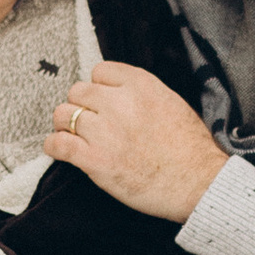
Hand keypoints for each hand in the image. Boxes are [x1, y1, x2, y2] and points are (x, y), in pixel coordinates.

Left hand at [47, 62, 226, 222]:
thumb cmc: (192, 149)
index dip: (98, 87)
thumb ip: (142, 94)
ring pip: (63, 115)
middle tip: (87, 121)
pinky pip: (57, 145)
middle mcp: (119, 103)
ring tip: (73, 136)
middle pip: (77, 91)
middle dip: (80, 105)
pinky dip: (54, 146)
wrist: (199, 183)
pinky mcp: (95, 160)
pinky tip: (59, 150)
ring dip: (65, 125)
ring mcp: (105, 131)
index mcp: (141, 85)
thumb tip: (118, 94)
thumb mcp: (172, 103)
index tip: (102, 101)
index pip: (100, 71)